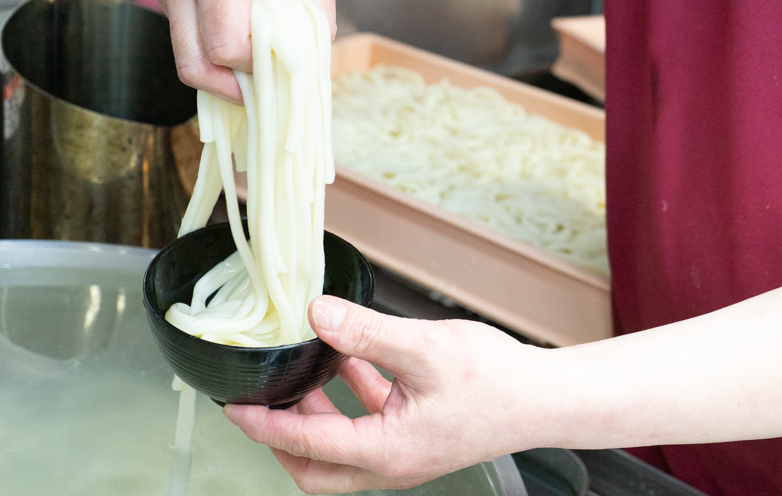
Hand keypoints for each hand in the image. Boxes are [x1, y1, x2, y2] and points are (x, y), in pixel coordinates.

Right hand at [154, 0, 336, 103]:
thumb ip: (312, 20)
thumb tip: (306, 67)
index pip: (226, 47)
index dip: (258, 64)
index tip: (285, 58)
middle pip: (197, 66)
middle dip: (237, 84)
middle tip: (270, 81)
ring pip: (189, 64)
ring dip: (226, 78)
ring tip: (259, 71)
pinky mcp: (172, 0)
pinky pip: (191, 48)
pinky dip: (219, 62)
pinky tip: (246, 55)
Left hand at [223, 296, 541, 493]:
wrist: (545, 398)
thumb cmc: (496, 381)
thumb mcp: (424, 348)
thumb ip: (366, 332)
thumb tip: (316, 315)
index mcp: (386, 451)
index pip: (306, 445)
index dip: (264, 425)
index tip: (234, 407)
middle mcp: (392, 462)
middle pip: (316, 468)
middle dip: (282, 439)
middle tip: (262, 403)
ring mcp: (406, 454)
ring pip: (341, 451)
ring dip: (316, 419)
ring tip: (305, 376)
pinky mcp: (418, 437)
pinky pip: (370, 427)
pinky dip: (351, 402)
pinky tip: (352, 365)